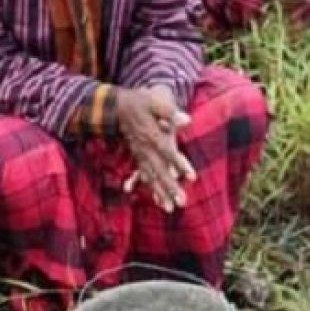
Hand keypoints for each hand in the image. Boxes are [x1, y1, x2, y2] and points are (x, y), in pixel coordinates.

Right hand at [116, 86, 195, 212]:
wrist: (118, 106)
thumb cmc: (139, 102)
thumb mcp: (154, 101)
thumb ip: (169, 111)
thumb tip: (187, 120)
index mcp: (151, 135)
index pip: (167, 152)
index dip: (179, 164)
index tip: (191, 177)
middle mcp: (145, 149)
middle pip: (159, 171)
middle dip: (170, 187)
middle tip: (181, 202)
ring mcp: (141, 155)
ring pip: (151, 177)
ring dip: (161, 193)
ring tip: (171, 209)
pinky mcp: (139, 158)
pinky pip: (145, 177)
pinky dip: (152, 189)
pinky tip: (159, 202)